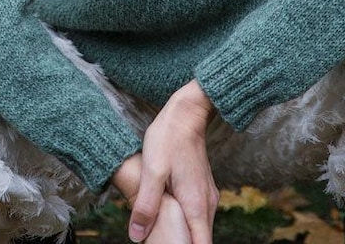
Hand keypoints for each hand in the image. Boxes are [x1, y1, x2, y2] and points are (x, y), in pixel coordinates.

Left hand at [122, 81, 218, 243]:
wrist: (186, 113)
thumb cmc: (169, 138)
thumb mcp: (152, 170)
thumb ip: (146, 205)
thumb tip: (137, 235)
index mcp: (195, 205)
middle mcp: (207, 204)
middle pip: (200, 241)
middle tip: (160, 243)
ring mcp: (207, 197)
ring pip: (199, 229)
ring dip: (184, 237)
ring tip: (163, 237)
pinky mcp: (202, 190)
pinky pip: (197, 217)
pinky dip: (186, 224)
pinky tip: (169, 220)